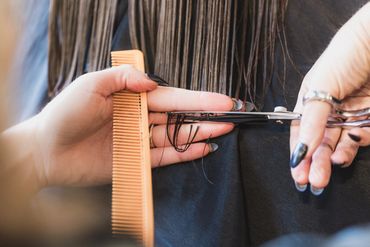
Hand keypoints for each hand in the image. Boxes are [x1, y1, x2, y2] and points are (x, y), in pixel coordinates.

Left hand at [31, 65, 233, 187]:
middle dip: (207, 115)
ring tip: (225, 129)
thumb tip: (154, 82)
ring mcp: (140, 140)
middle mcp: (140, 118)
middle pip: (180, 116)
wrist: (46, 150)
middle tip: (233, 115)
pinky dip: (185, 153)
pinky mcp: (136, 161)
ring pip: (177, 136)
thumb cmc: (65, 113)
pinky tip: (203, 147)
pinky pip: (166, 156)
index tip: (222, 100)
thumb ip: (125, 79)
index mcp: (133, 98)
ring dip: (201, 133)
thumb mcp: (92, 84)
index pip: (172, 96)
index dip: (198, 98)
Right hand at [290, 3, 369, 193]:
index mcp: (309, 101)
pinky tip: (341, 158)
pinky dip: (349, 150)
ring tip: (322, 177)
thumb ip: (311, 119)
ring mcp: (348, 116)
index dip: (297, 152)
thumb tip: (301, 148)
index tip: (296, 171)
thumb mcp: (321, 86)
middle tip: (310, 181)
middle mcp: (327, 112)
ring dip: (328, 162)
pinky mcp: (368, 119)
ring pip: (335, 145)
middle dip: (312, 163)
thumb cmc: (345, 56)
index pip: (299, 132)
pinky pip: (357, 139)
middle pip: (317, 142)